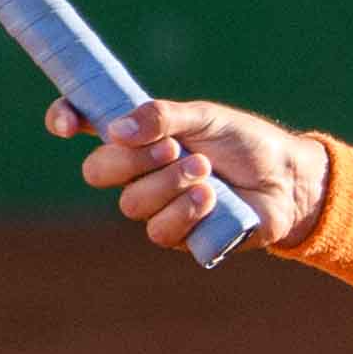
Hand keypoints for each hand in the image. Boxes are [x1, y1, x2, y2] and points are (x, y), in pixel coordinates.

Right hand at [73, 94, 314, 260]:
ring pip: (130, 204)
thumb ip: (163, 117)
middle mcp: (139, 172)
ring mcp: (156, 206)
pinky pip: (159, 232)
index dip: (65, 119)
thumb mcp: (206, 118)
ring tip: (205, 171)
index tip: (66, 125)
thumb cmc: (245, 144)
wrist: (287, 179)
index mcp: (140, 135)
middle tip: (172, 148)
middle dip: (130, 161)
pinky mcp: (179, 236)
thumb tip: (117, 129)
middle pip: (97, 172)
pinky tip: (210, 199)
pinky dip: (184, 212)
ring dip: (167, 184)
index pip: (86, 125)